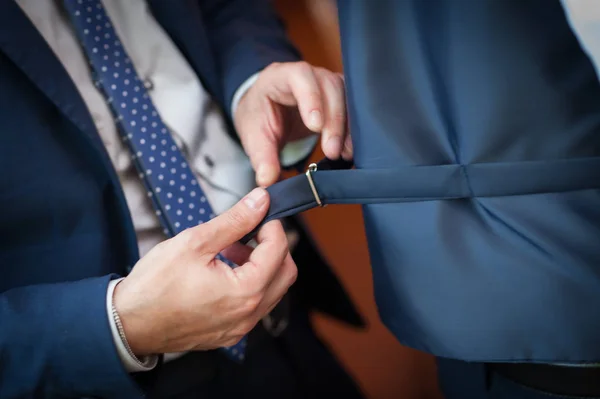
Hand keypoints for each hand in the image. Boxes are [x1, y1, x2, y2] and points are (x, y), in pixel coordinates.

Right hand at [112, 188, 296, 354]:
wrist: (127, 324)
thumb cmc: (155, 285)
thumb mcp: (195, 242)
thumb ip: (234, 221)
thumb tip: (260, 201)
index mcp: (246, 292)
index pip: (279, 250)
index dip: (273, 225)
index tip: (260, 212)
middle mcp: (249, 315)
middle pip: (285, 273)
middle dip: (274, 247)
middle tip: (250, 231)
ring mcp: (240, 328)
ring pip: (272, 291)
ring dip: (261, 266)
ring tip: (231, 250)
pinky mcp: (229, 333)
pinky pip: (254, 306)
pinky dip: (249, 285)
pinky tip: (224, 272)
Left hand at [234, 61, 352, 186]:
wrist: (268, 111)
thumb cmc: (261, 116)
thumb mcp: (254, 135)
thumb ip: (262, 156)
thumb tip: (268, 180)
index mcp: (281, 76)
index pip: (300, 76)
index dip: (311, 97)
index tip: (315, 127)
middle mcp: (309, 75)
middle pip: (330, 86)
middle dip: (334, 120)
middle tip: (332, 151)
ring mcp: (327, 84)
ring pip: (347, 95)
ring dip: (348, 126)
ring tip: (345, 153)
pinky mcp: (339, 98)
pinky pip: (353, 107)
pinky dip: (353, 129)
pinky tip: (350, 149)